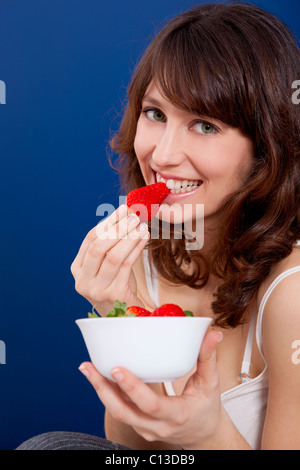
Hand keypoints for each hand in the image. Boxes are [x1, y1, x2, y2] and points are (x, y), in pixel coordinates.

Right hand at [71, 204, 149, 314]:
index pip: (90, 239)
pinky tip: (144, 238)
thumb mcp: (108, 265)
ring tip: (141, 225)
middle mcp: (83, 280)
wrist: (126, 316)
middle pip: (99, 247)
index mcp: (77, 268)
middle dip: (118, 229)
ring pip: (113, 257)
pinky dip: (136, 249)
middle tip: (134, 216)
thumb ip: (111, 243)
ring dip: (129, 237)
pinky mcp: (114, 295)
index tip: (123, 209)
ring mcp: (97, 290)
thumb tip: (126, 213)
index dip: (108, 222)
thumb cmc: (117, 284)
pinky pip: (127, 267)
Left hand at [79, 330, 223, 448]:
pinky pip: (120, 411)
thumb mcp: (211, 384)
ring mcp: (146, 429)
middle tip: (89, 367)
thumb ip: (208, 358)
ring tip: (87, 368)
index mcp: (177, 415)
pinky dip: (108, 394)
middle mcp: (157, 426)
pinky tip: (99, 377)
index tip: (117, 368)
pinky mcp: (139, 426)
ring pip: (118, 412)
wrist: (204, 437)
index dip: (132, 388)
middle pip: (124, 411)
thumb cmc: (207, 409)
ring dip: (100, 390)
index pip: (150, 405)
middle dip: (103, 389)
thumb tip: (212, 334)